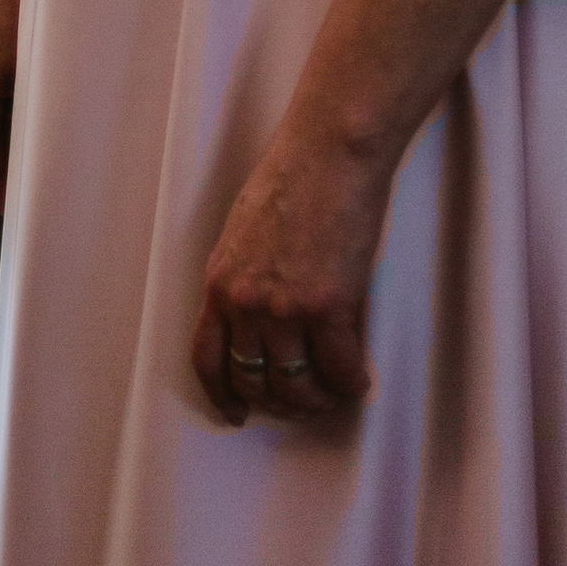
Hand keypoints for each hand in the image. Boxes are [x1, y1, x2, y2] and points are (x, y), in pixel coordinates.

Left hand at [192, 130, 389, 425]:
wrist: (329, 152)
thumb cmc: (293, 178)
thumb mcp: (244, 231)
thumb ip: (243, 278)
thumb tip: (258, 319)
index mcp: (220, 283)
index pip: (208, 359)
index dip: (223, 396)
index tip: (236, 413)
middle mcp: (245, 303)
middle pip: (255, 382)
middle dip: (280, 402)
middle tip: (303, 401)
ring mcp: (285, 309)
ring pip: (297, 386)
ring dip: (317, 399)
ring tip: (332, 394)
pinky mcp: (328, 307)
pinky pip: (340, 370)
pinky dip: (351, 383)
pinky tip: (358, 380)